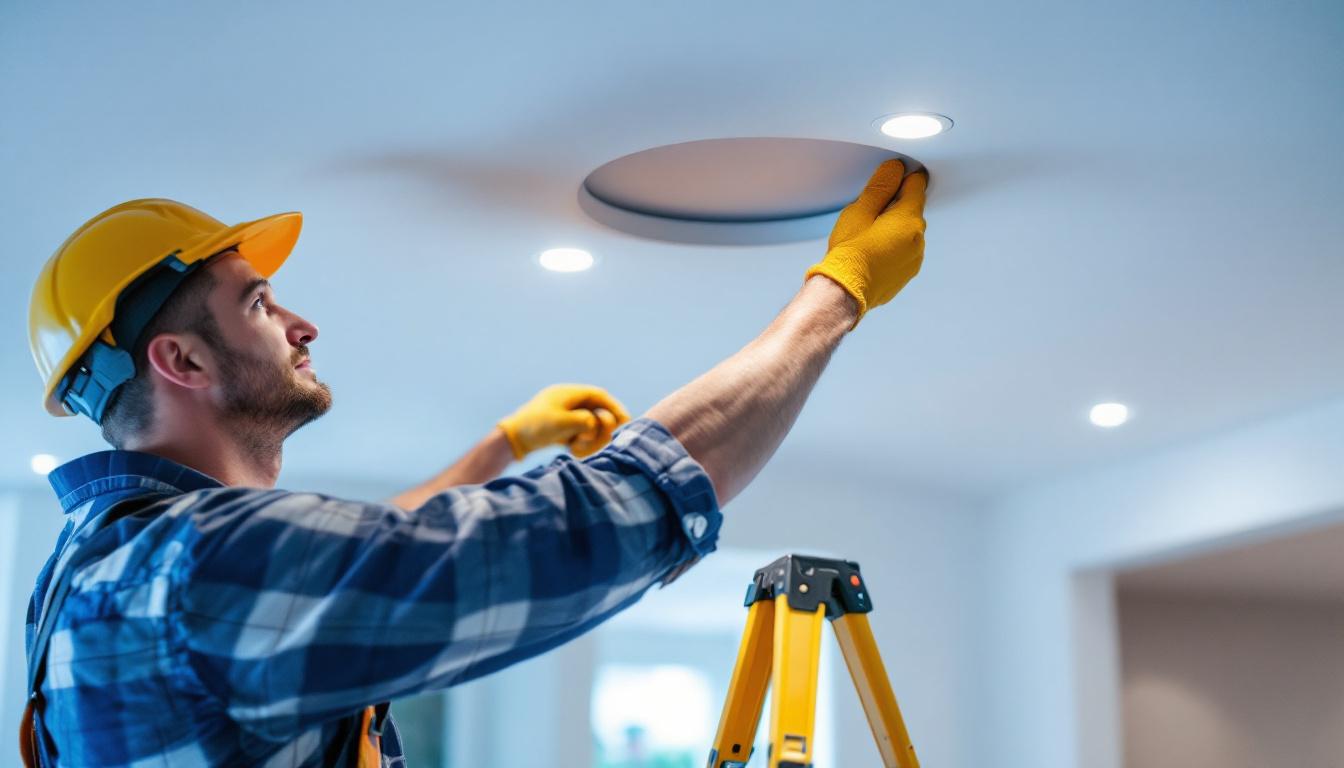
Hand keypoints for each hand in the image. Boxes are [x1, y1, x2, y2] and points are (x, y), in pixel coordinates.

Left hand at [497, 384, 631, 458]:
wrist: (512, 440)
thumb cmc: (535, 427)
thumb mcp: (561, 423)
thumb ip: (584, 421)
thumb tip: (597, 424)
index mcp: (568, 394)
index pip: (599, 395)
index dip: (614, 407)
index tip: (624, 421)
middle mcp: (569, 403)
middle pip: (598, 411)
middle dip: (603, 427)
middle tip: (604, 438)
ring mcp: (566, 416)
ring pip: (591, 425)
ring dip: (592, 438)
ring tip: (580, 448)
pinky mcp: (563, 430)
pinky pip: (582, 435)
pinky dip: (583, 444)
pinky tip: (573, 451)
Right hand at [804, 158, 927, 326]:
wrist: (844, 292)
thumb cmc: (849, 253)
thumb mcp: (860, 211)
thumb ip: (881, 187)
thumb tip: (895, 168)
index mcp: (909, 219)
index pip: (917, 185)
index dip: (901, 179)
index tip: (886, 184)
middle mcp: (919, 239)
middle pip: (912, 210)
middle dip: (895, 206)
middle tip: (869, 215)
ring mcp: (915, 258)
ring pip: (908, 231)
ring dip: (894, 228)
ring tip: (868, 237)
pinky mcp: (908, 272)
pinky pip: (905, 250)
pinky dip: (893, 247)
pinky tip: (873, 252)